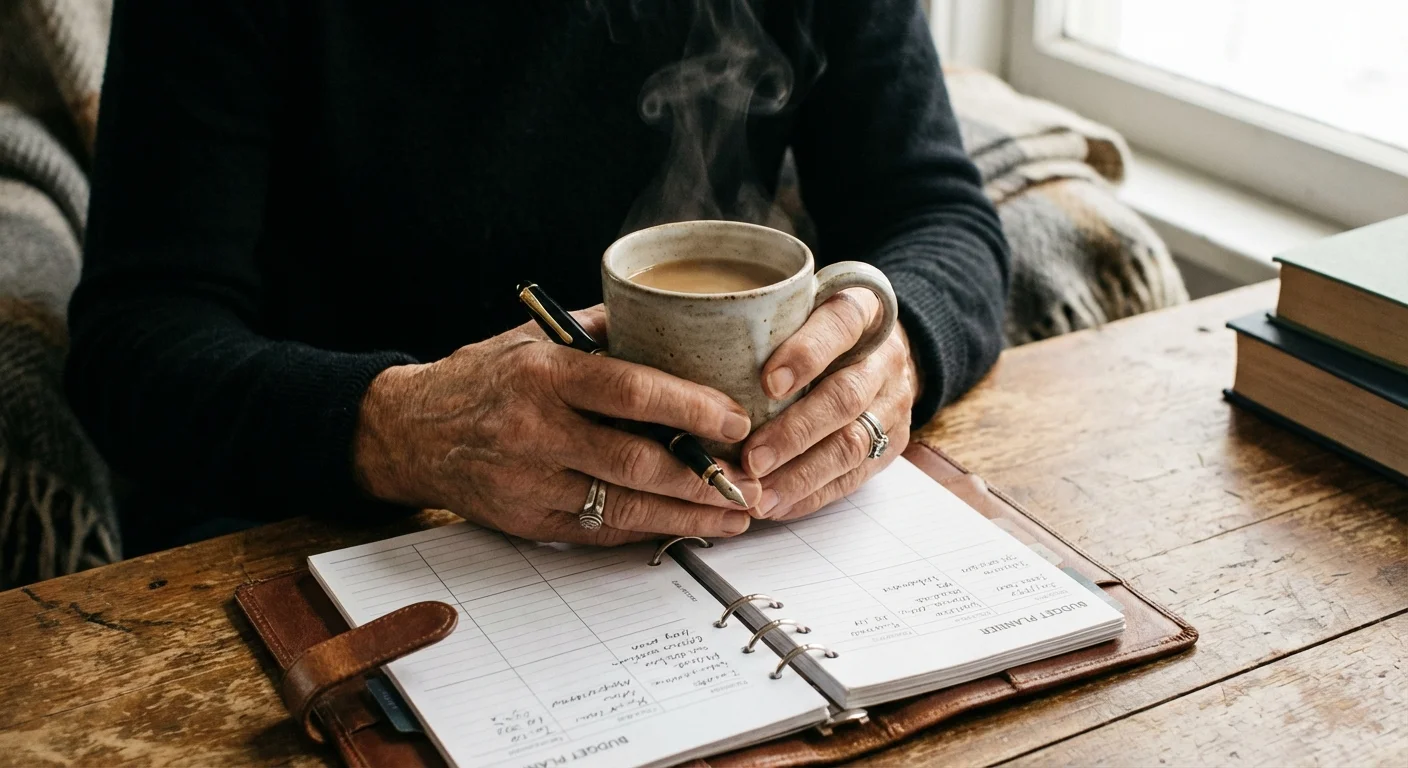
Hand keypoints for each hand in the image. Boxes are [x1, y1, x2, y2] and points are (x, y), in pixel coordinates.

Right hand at [353, 307, 760, 544]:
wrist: (408, 431)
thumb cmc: (481, 378)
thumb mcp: (534, 339)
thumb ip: (602, 333)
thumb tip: (677, 324)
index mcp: (545, 375)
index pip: (631, 391)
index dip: (690, 408)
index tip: (736, 419)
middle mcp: (536, 431)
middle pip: (635, 461)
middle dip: (702, 476)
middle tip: (750, 481)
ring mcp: (530, 482)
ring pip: (624, 507)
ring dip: (687, 515)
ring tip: (735, 515)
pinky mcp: (527, 520)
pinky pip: (600, 530)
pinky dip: (647, 530)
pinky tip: (684, 526)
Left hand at [742, 289, 919, 519]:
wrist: (882, 350)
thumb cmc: (820, 330)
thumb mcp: (802, 310)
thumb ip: (764, 323)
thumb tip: (687, 351)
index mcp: (863, 309)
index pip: (842, 322)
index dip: (808, 352)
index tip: (768, 383)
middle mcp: (883, 356)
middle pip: (846, 395)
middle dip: (796, 432)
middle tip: (753, 458)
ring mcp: (893, 402)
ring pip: (852, 443)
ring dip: (802, 474)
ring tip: (761, 495)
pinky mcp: (892, 442)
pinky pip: (855, 475)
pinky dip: (813, 494)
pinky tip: (778, 504)